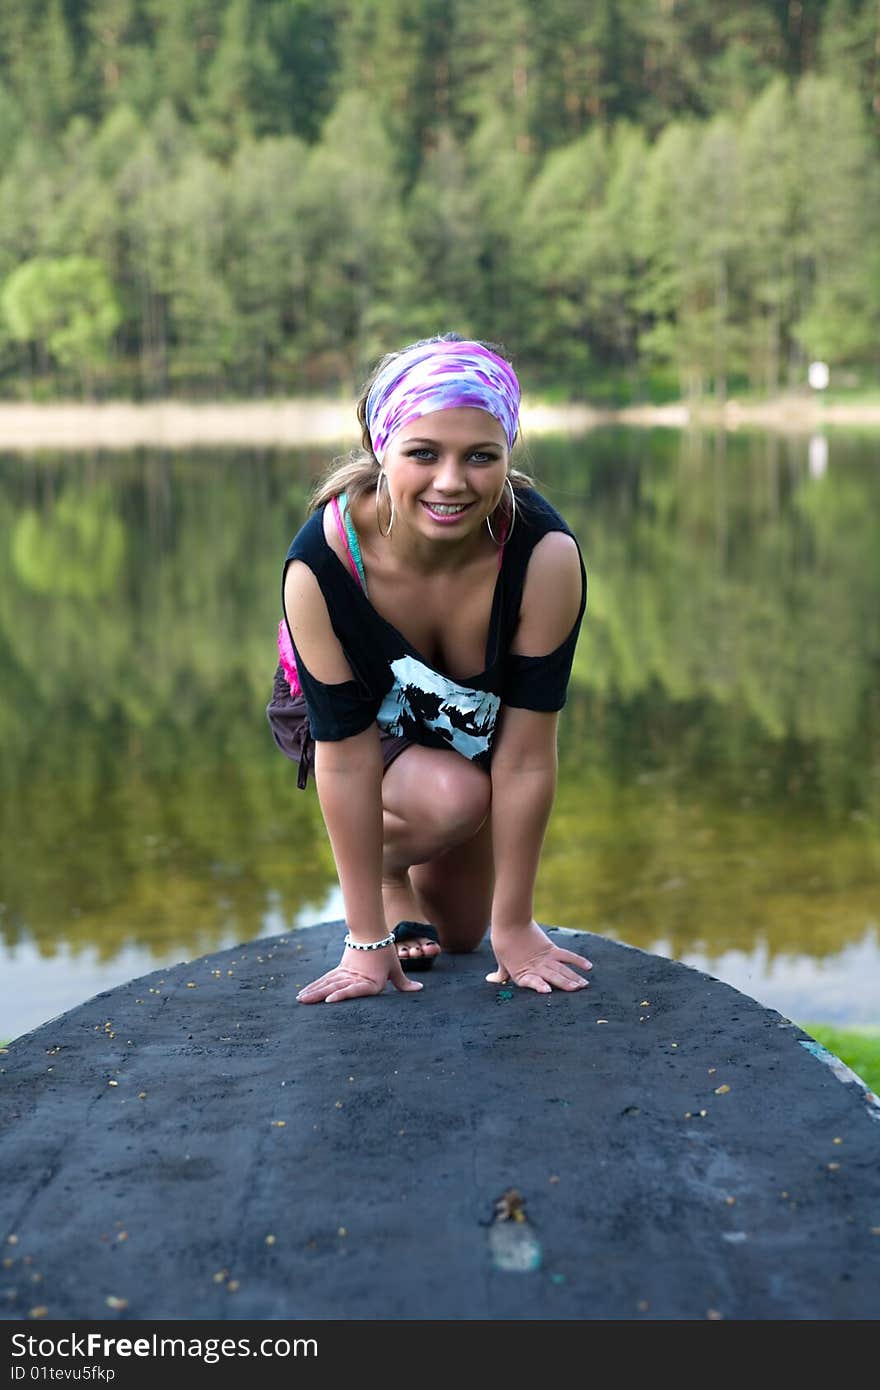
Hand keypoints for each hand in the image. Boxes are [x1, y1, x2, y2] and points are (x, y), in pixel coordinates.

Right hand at [296, 943, 423, 1003]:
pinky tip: (305, 992)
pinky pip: (326, 979)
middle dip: (319, 995)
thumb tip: (419, 989)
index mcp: (369, 981)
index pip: (354, 989)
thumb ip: (404, 983)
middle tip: (304, 1002)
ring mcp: (345, 973)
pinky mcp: (340, 970)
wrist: (372, 932)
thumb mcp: (395, 968)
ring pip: (327, 982)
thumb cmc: (385, 952)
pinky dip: (315, 986)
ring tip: (300, 999)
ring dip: (313, 991)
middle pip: (335, 986)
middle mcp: (355, 978)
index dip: (341, 995)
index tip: (329, 1000)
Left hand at [486, 920, 591, 994]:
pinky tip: (588, 967)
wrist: (509, 922)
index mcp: (521, 973)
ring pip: (561, 969)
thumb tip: (490, 979)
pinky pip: (566, 956)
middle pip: (552, 976)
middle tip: (577, 990)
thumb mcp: (501, 961)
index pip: (531, 981)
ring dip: (573, 977)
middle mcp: (535, 966)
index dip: (539, 986)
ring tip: (583, 985)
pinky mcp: (550, 948)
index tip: (547, 991)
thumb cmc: (503, 943)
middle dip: (565, 984)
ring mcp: (544, 958)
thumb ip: (501, 973)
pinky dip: (577, 961)